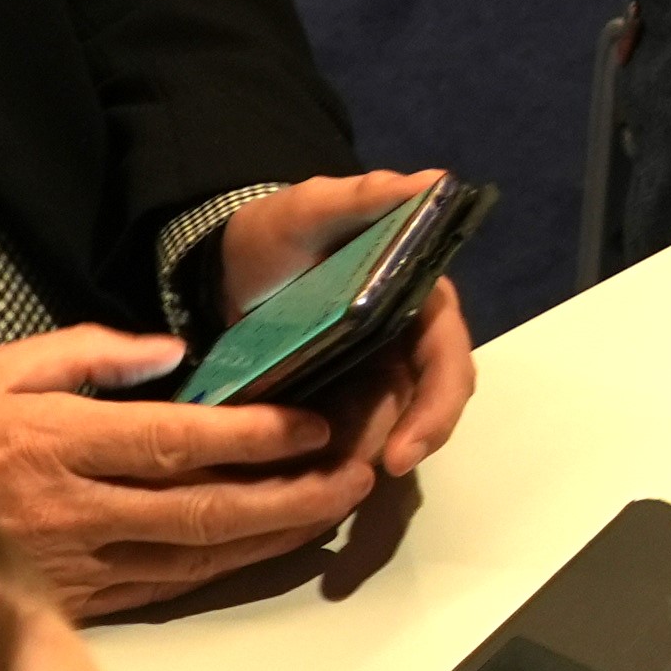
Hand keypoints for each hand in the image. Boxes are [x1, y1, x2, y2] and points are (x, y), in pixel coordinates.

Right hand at [0, 322, 382, 613]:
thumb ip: (85, 353)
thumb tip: (170, 355)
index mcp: (57, 446)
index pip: (177, 443)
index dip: (254, 438)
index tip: (311, 425)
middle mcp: (76, 513)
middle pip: (207, 512)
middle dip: (293, 497)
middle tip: (353, 475)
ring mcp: (78, 566)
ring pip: (198, 559)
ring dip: (273, 536)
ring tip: (332, 508)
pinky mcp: (76, 604)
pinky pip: (167, 588)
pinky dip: (224, 568)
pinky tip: (263, 547)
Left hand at [209, 169, 478, 476]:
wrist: (223, 266)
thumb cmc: (277, 233)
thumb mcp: (311, 209)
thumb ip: (363, 197)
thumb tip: (434, 180)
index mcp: (418, 301)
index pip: (447, 360)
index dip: (436, 408)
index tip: (405, 451)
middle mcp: (407, 346)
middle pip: (424, 409)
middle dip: (397, 449)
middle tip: (356, 482)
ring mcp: (373, 378)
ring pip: (384, 432)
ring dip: (357, 463)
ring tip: (314, 490)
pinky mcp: (338, 402)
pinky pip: (346, 440)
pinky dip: (328, 464)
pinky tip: (297, 484)